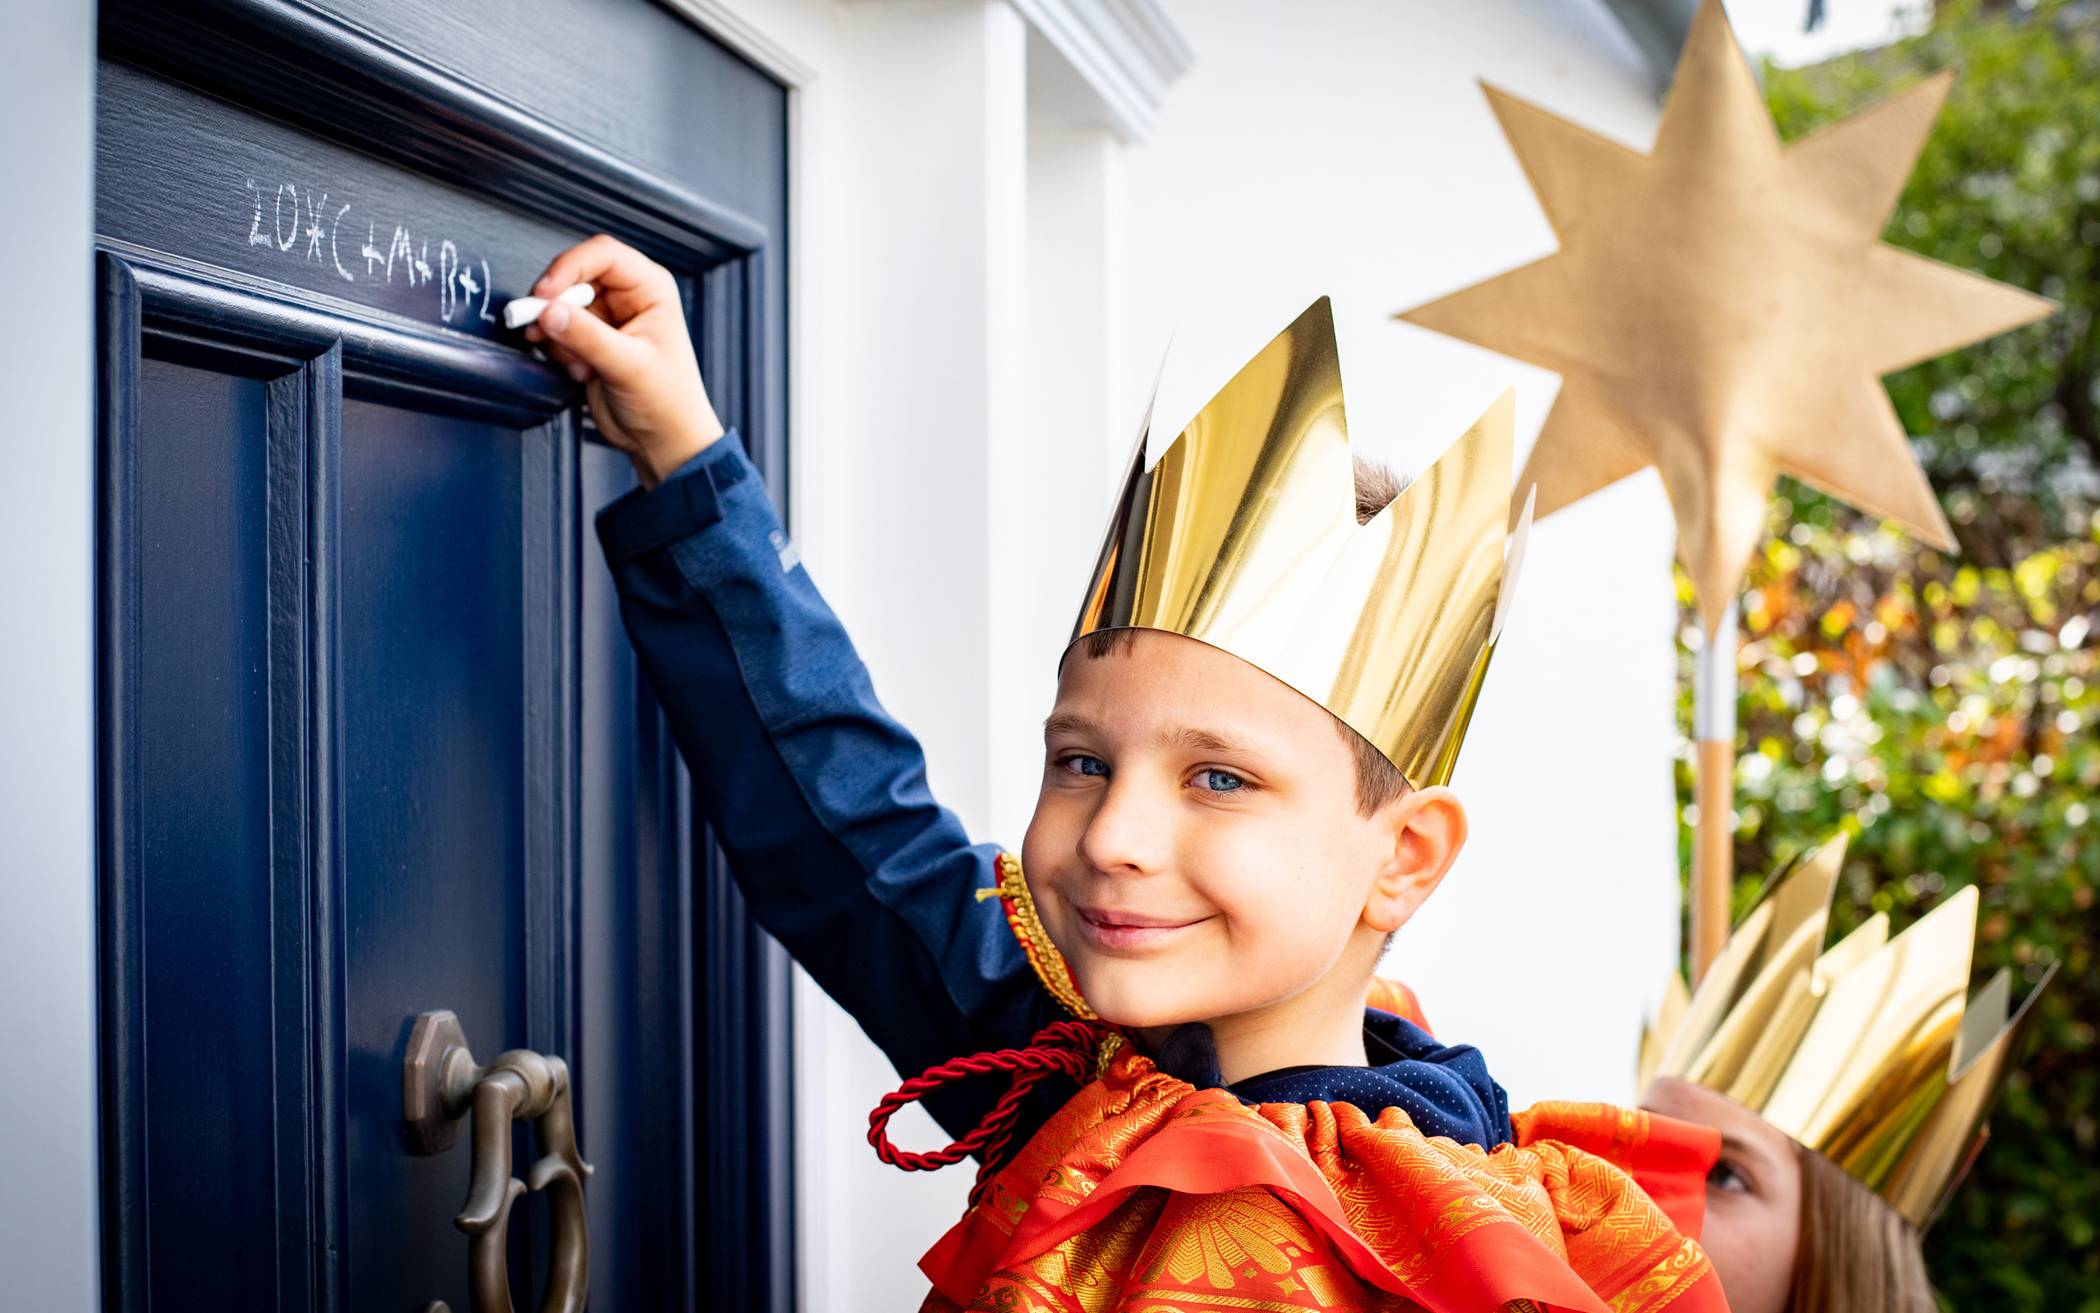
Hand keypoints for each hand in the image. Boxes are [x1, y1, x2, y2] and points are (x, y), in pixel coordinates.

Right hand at [525, 235, 724, 488]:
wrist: (663, 440)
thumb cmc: (668, 402)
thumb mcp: (629, 366)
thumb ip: (587, 336)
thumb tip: (549, 311)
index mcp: (650, 288)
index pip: (602, 254)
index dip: (569, 268)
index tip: (545, 294)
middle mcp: (627, 296)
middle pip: (573, 276)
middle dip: (554, 305)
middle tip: (542, 330)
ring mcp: (606, 317)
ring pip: (559, 305)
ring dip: (557, 334)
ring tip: (576, 363)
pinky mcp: (588, 339)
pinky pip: (556, 329)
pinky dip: (557, 350)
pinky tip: (579, 372)